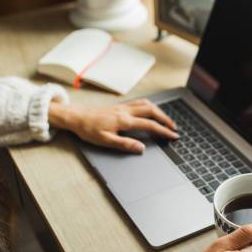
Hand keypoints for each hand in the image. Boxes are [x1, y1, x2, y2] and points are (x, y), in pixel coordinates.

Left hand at [49, 99, 177, 152]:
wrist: (76, 117)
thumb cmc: (88, 130)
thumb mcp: (105, 141)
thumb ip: (124, 144)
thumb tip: (141, 148)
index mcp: (124, 121)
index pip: (150, 125)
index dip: (163, 131)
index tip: (173, 136)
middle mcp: (126, 111)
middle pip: (152, 111)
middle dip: (166, 119)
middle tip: (174, 128)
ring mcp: (123, 107)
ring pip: (147, 104)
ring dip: (159, 111)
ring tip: (166, 120)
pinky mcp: (120, 106)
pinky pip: (140, 103)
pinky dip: (150, 106)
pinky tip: (151, 111)